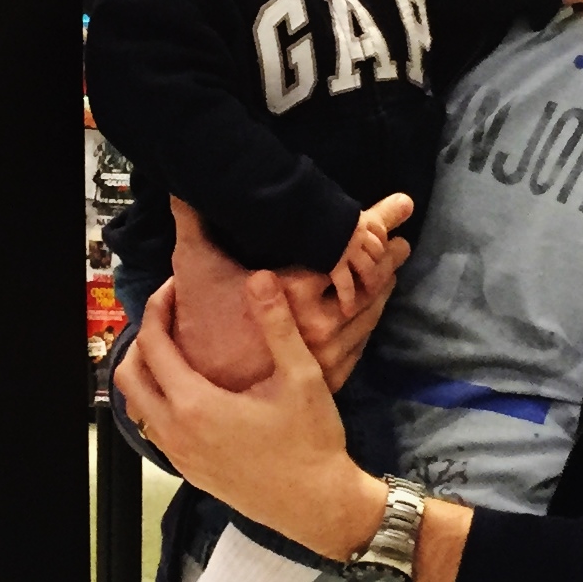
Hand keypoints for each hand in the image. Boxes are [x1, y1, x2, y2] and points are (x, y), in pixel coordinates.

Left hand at [114, 273, 381, 559]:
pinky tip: (192, 391)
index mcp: (195, 405)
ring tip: (177, 350)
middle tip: (170, 318)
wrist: (317, 506)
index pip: (153, 344)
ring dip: (147, 373)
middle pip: (129, 375)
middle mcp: (175, 432)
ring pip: (138, 406)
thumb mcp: (301, 377)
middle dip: (142, 339)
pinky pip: (155, 429)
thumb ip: (278, 325)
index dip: (157, 308)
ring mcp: (179, 456)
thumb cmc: (311, 442)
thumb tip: (259, 278)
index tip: (175, 288)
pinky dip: (158, 402)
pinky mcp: (189, 472)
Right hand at [170, 196, 402, 391]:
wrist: (204, 396)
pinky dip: (370, 320)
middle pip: (369, 282)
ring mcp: (328, 355)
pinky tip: (372, 307)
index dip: (375, 224)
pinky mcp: (331, 377)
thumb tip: (181, 185)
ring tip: (393, 267)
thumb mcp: (196, 268)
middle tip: (401, 241)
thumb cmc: (199, 326)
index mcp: (292, 293)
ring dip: (384, 287)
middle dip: (388, 257)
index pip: (348, 249)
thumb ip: (193, 221)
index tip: (398, 209)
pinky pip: (361, 343)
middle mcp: (318, 325)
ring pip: (369, 314)